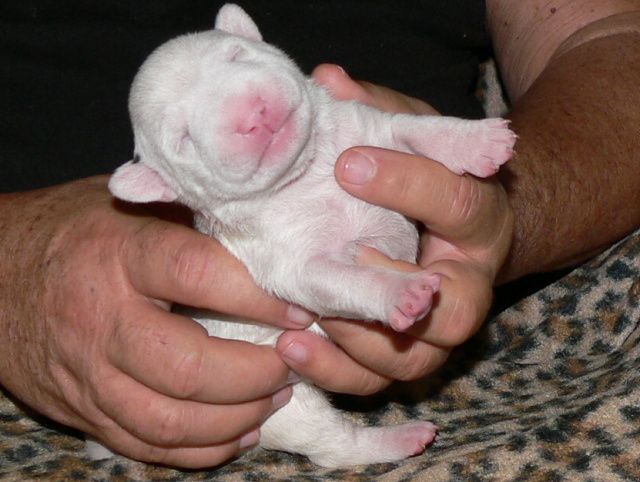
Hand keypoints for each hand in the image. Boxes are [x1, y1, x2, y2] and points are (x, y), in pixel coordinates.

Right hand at [0, 176, 312, 467]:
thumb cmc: (75, 232)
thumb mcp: (130, 204)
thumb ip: (191, 216)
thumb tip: (268, 237)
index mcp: (118, 254)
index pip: (199, 276)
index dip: (259, 297)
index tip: (299, 309)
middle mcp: (100, 320)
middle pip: (188, 368)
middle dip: (256, 373)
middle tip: (292, 359)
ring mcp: (88, 374)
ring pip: (171, 420)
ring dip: (237, 416)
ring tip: (276, 395)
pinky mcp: (83, 409)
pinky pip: (146, 446)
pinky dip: (201, 449)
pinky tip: (239, 430)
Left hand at [277, 65, 512, 393]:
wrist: (447, 229)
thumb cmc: (424, 177)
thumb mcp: (410, 135)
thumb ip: (378, 114)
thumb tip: (329, 80)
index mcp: (479, 220)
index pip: (460, 203)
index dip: (408, 183)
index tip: (347, 162)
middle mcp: (466, 285)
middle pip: (456, 313)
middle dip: (400, 293)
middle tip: (350, 261)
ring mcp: (434, 330)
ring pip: (414, 363)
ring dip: (358, 346)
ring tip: (301, 321)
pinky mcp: (401, 354)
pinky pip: (376, 382)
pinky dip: (334, 372)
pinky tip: (290, 344)